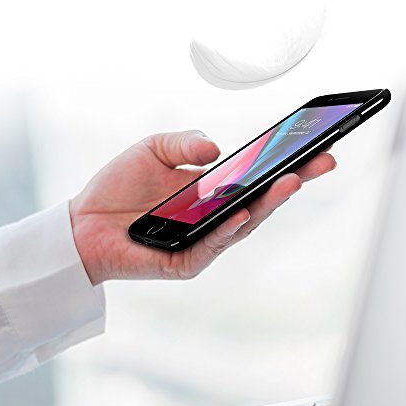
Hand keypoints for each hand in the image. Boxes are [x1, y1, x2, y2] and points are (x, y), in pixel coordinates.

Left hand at [70, 130, 335, 284]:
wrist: (83, 223)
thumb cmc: (118, 187)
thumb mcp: (153, 150)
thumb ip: (184, 144)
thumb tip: (218, 149)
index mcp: (211, 192)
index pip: (255, 178)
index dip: (282, 163)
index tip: (311, 144)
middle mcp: (214, 217)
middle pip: (260, 201)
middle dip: (292, 181)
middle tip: (323, 160)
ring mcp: (203, 241)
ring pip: (243, 224)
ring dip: (268, 204)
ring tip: (291, 181)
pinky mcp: (186, 261)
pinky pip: (211, 245)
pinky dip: (226, 230)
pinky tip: (241, 212)